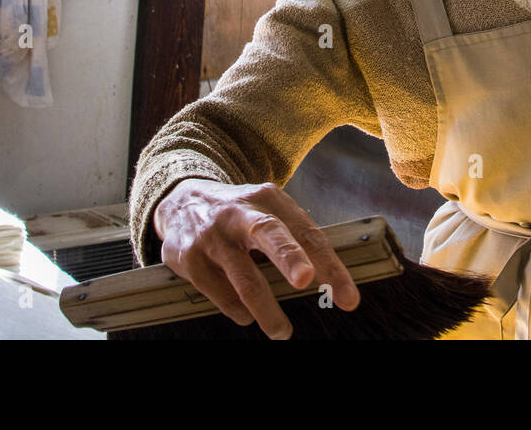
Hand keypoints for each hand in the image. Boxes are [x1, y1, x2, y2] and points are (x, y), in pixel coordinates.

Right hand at [153, 178, 359, 338]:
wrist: (182, 201)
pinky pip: (220, 294)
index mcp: (268, 198)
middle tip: (305, 279)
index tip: (348, 298)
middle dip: (289, 256)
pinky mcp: (188, 257)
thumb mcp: (269, 212)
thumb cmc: (241, 214)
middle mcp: (240, 213)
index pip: (307, 233)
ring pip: (244, 278)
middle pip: (268, 232)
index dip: (330, 266)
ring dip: (267, 311)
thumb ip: (299, 240)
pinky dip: (238, 310)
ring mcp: (212, 235)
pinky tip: (246, 314)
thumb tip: (334, 282)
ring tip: (282, 331)